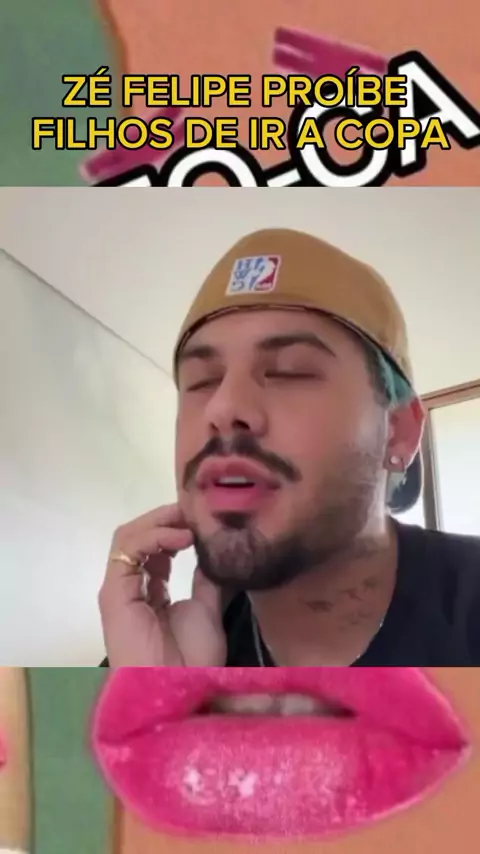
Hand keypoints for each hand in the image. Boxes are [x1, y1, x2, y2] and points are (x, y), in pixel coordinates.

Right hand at [98, 503, 226, 666]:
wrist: (180, 690)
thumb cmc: (193, 659)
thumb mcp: (208, 608)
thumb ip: (206, 578)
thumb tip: (215, 549)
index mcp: (152, 592)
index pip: (157, 547)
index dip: (177, 527)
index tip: (204, 518)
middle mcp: (131, 586)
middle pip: (140, 536)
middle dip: (167, 518)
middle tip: (196, 511)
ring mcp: (120, 588)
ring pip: (129, 536)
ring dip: (160, 522)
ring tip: (190, 522)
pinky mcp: (113, 592)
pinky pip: (128, 549)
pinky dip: (153, 536)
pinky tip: (182, 538)